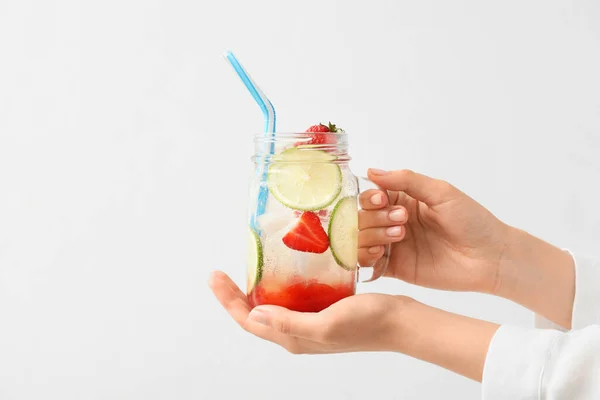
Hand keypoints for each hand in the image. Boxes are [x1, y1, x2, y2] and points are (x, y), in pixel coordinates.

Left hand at [208, 270, 498, 381]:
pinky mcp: (323, 311)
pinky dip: (282, 286)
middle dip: (236, 296)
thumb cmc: (368, 323)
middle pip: (256, 315)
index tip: (215, 276)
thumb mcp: (326, 324)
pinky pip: (293, 300)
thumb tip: (255, 314)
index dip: (229, 301)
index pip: (250, 321)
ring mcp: (311, 322)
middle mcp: (298, 333)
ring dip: (257, 291)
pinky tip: (285, 269)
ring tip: (248, 269)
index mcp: (294, 338)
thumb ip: (289, 322)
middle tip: (223, 273)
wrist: (401, 321)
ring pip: (274, 307)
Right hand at [358, 168, 510, 293]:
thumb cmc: (472, 221)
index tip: (382, 200)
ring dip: (371, 235)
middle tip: (402, 223)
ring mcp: (393, 246)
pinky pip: (366, 263)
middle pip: (361, 217)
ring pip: (360, 239)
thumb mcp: (441, 192)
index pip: (370, 196)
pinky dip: (364, 257)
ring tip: (399, 237)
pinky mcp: (394, 268)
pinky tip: (381, 253)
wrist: (490, 258)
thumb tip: (372, 171)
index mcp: (403, 201)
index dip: (370, 198)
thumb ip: (406, 180)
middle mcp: (393, 222)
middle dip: (375, 218)